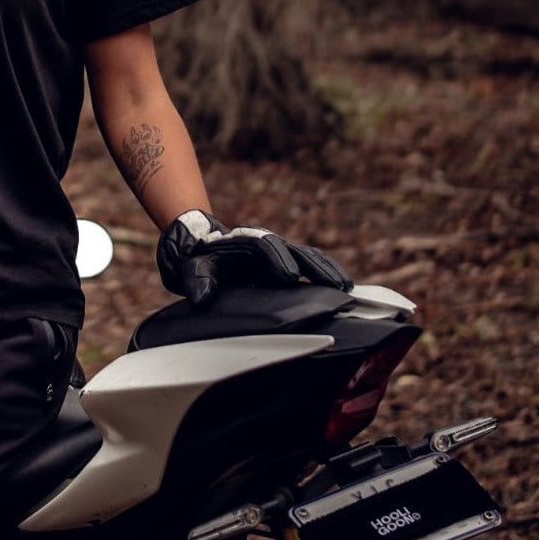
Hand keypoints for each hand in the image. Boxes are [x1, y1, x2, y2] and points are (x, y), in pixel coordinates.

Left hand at [157, 209, 351, 306]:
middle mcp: (267, 246)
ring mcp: (279, 256)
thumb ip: (197, 279)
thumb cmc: (199, 260)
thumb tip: (203, 296)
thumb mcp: (191, 267)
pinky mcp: (286, 268)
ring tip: (347, 288)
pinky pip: (311, 268)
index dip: (278, 259)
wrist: (201, 251)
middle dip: (315, 267)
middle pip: (295, 250)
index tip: (290, 276)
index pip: (265, 246)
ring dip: (327, 271)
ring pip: (308, 258)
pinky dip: (327, 276)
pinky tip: (345, 290)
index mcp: (245, 242)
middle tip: (334, 285)